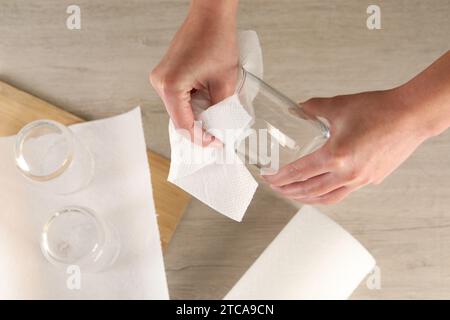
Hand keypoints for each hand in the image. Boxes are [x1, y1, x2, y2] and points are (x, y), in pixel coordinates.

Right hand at [150, 0, 238, 145]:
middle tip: (218, 134)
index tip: (217, 142)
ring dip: (197, 116)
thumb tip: (220, 128)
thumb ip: (221, 109)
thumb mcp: (225, 82)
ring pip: (179, 110)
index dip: (202, 138)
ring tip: (216, 119)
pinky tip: (207, 104)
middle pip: (179, 119)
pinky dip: (192, 104)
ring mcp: (161, 78)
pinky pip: (178, 98)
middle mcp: (160, 83)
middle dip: (199, 129)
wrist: (211, 16)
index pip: (184, 125)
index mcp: (171, 86)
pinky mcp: (166, 74)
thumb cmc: (216, 39)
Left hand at [263, 51, 449, 204]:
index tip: (268, 178)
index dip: (280, 177)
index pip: (298, 172)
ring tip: (293, 194)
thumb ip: (312, 108)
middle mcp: (346, 174)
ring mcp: (360, 180)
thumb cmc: (378, 110)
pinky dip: (326, 195)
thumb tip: (297, 109)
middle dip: (288, 190)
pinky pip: (342, 194)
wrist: (411, 116)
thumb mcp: (338, 106)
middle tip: (275, 187)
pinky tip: (320, 191)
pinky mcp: (370, 180)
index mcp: (335, 156)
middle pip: (309, 190)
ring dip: (306, 198)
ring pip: (326, 198)